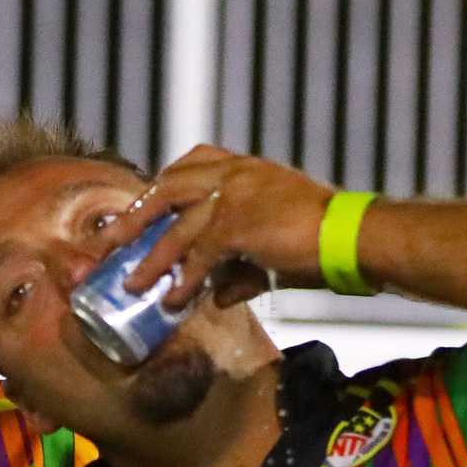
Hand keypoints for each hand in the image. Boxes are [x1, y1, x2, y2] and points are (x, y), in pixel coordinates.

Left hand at [115, 144, 338, 309]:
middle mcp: (236, 174)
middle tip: (108, 242)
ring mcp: (235, 195)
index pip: (190, 165)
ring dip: (150, 259)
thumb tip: (216, 296)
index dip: (160, 186)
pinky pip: (199, 255)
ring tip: (130, 285)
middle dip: (134, 216)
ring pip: (176, 227)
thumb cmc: (326, 241)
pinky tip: (175, 301)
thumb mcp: (275, 249)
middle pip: (167, 188)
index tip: (141, 207)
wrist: (358, 236)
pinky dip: (184, 280)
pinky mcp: (238, 224)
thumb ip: (241, 269)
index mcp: (246, 168)